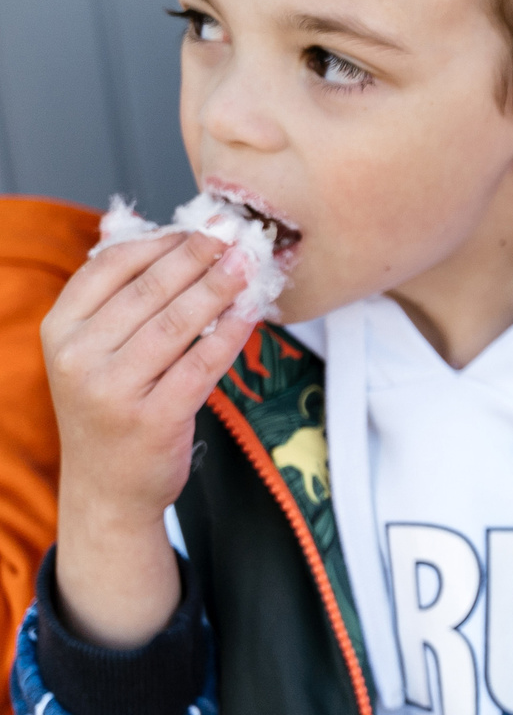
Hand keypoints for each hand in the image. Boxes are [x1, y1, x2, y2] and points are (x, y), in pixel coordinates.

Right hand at [42, 230, 256, 645]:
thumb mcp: (90, 351)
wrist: (106, 489)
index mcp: (60, 330)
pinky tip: (250, 313)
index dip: (160, 242)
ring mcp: (114, 389)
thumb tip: (146, 230)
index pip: (110, 268)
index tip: (198, 226)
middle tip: (235, 236)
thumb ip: (114, 298)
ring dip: (220, 288)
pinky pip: (203, 364)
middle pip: (150, 291)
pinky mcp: (154, 417)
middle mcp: (79, 357)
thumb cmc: (107, 408)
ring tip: (249, 265)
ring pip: (179, 324)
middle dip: (198, 258)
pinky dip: (231, 333)